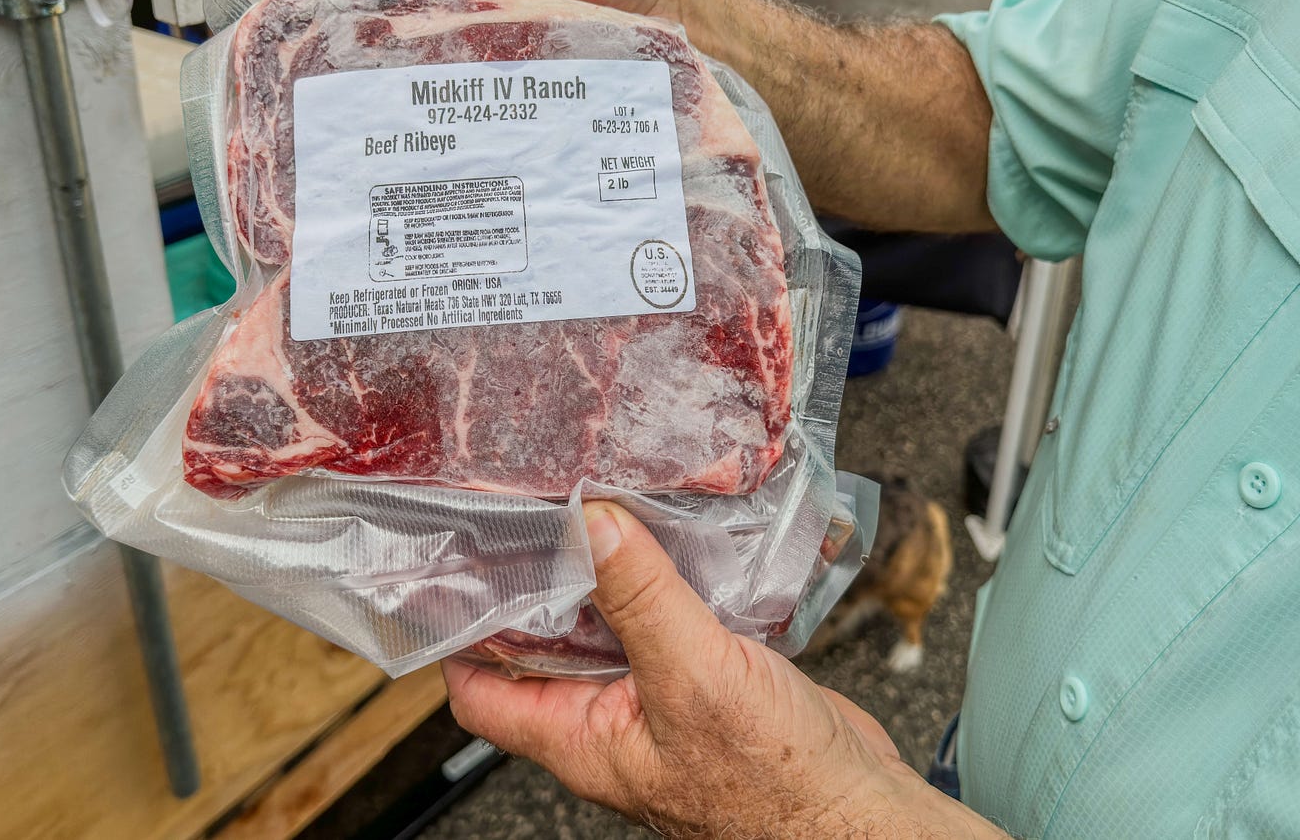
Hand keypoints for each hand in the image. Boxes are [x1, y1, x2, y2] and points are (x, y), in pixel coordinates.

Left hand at [443, 502, 1001, 837]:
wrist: (860, 812)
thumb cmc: (778, 788)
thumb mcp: (695, 678)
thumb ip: (641, 600)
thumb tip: (588, 525)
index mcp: (580, 738)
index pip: (482, 691)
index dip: (460, 633)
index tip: (455, 567)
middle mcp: (609, 719)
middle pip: (544, 644)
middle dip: (539, 579)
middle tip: (533, 510)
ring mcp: (658, 698)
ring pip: (611, 624)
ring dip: (608, 571)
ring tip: (600, 505)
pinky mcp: (708, 678)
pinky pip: (667, 620)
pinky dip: (666, 579)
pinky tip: (677, 539)